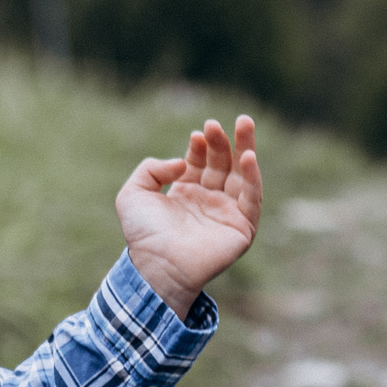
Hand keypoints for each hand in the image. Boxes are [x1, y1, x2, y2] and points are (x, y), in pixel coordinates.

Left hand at [116, 115, 262, 317]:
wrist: (156, 265)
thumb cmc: (143, 235)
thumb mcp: (133, 193)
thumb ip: (151, 168)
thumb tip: (182, 162)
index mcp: (186, 193)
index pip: (201, 161)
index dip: (202, 145)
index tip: (198, 134)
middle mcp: (209, 201)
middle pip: (224, 163)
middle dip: (223, 141)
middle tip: (219, 122)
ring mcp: (227, 213)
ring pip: (242, 175)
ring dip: (244, 149)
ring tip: (244, 124)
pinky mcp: (242, 227)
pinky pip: (253, 198)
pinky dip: (253, 177)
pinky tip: (248, 157)